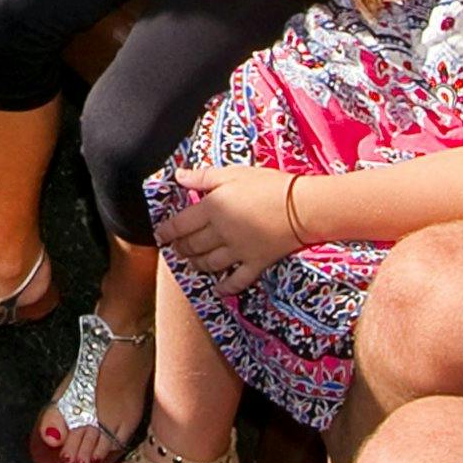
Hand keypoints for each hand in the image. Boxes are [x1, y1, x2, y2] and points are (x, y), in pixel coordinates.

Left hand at [151, 163, 302, 284]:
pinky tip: (218, 289)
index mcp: (212, 209)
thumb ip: (203, 177)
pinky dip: (226, 286)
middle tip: (175, 248)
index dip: (167, 231)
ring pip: (209, 264)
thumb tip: (177, 176)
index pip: (180, 224)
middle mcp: (221, 233)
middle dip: (180, 248)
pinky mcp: (256, 263)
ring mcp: (238, 251)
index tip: (159, 235)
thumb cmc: (269, 185)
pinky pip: (237, 280)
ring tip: (191, 263)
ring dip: (197, 265)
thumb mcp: (233, 173)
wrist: (303, 207)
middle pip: (192, 246)